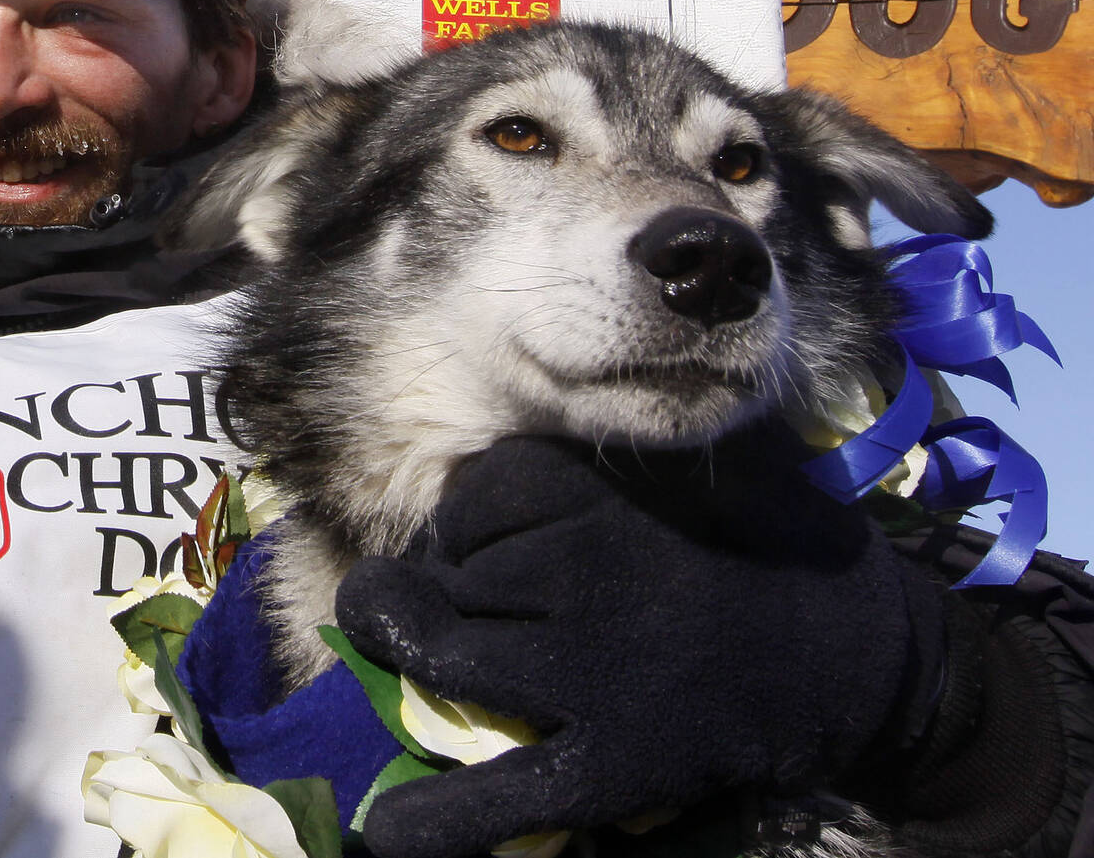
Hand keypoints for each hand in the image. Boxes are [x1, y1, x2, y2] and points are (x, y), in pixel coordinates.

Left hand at [337, 422, 940, 857]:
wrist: (856, 661)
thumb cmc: (770, 545)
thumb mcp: (706, 461)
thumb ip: (623, 445)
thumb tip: (554, 428)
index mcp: (608, 503)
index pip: (479, 491)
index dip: (469, 513)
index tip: (489, 530)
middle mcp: (587, 582)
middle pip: (448, 573)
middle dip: (434, 583)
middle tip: (456, 596)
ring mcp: (594, 680)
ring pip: (442, 657)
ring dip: (411, 657)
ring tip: (406, 652)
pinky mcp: (614, 767)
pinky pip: (501, 797)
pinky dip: (438, 821)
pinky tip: (389, 833)